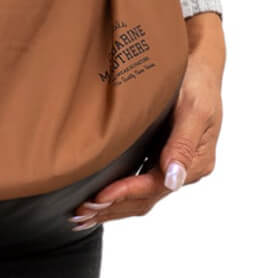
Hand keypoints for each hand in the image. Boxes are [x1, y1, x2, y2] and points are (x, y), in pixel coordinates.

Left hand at [69, 11, 224, 230]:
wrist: (198, 61)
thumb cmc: (196, 81)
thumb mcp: (193, 108)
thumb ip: (183, 144)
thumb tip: (173, 180)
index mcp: (195, 161)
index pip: (154, 186)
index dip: (125, 194)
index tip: (98, 197)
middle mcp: (184, 168)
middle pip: (145, 198)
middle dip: (113, 209)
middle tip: (79, 215)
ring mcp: (172, 164)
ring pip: (141, 196)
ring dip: (113, 208)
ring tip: (82, 216)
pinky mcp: (160, 155)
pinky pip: (139, 182)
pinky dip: (119, 194)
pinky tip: (99, 199)